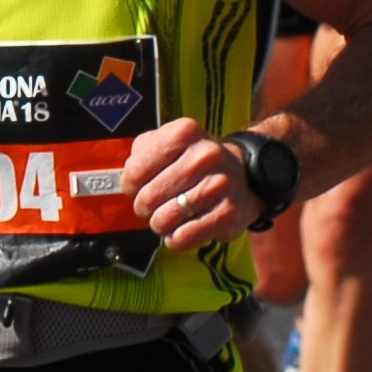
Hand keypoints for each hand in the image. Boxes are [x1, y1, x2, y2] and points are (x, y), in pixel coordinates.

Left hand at [119, 117, 259, 250]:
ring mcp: (220, 185)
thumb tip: (127, 181)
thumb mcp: (167, 143)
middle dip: (144, 208)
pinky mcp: (229, 214)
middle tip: (154, 206)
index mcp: (185, 132)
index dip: (129, 186)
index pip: (135, 170)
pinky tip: (182, 229)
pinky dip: (176, 239)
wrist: (244, 176)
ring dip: (160, 224)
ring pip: (164, 220)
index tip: (137, 188)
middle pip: (148, 197)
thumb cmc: (193, 162)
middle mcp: (205, 155)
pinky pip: (183, 237)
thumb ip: (141, 154)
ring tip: (169, 216)